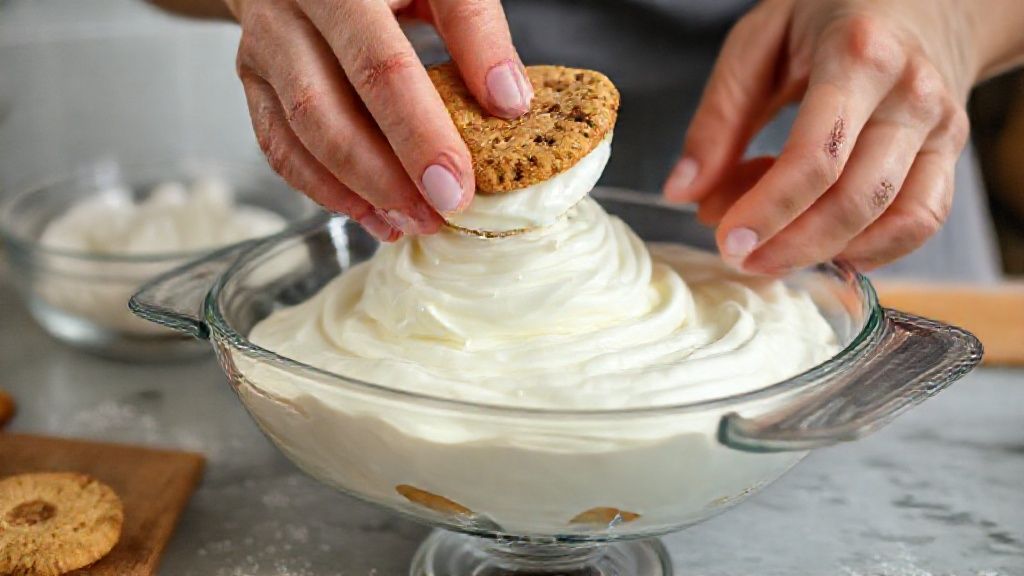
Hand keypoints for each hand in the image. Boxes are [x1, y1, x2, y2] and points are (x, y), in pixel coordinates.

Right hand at [227, 0, 532, 240]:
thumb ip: (474, 28)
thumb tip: (510, 101)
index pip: (384, 64)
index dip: (423, 131)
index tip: (460, 181)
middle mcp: (293, 13)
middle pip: (330, 107)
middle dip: (390, 172)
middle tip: (442, 210)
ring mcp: (266, 49)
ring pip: (301, 134)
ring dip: (360, 190)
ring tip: (415, 220)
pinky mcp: (254, 81)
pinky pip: (280, 148)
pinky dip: (328, 191)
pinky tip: (376, 214)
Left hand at [664, 0, 979, 272]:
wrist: (918, 0)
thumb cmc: (826, 17)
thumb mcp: (758, 42)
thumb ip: (719, 117)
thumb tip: (683, 191)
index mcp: (858, 56)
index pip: (816, 157)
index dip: (769, 210)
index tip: (729, 240)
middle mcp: (910, 94)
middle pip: (855, 199)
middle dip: (791, 244)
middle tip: (739, 256)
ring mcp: (939, 127)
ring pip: (893, 218)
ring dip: (823, 250)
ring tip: (770, 246)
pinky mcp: (950, 154)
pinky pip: (922, 220)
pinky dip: (871, 250)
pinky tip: (822, 247)